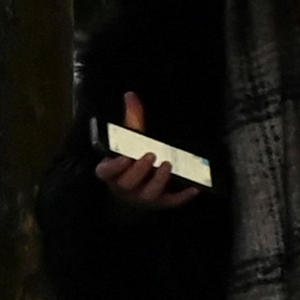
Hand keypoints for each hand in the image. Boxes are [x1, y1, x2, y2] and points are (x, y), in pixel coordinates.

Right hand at [94, 92, 201, 213]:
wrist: (135, 191)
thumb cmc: (130, 162)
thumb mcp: (128, 142)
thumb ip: (131, 120)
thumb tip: (131, 95)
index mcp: (112, 172)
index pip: (106, 172)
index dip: (113, 167)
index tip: (123, 158)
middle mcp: (125, 187)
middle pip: (128, 183)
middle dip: (139, 170)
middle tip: (150, 156)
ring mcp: (142, 197)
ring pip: (149, 194)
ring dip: (158, 181)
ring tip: (168, 165)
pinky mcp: (160, 203)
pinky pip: (171, 202)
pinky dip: (182, 196)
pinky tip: (194, 187)